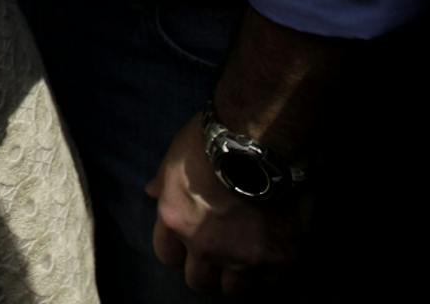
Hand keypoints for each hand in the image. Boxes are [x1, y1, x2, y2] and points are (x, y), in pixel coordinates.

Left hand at [147, 113, 301, 295]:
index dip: (178, 250)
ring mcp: (242, 255)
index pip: (167, 256)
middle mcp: (205, 246)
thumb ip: (165, 182)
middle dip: (207, 269)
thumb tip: (151, 192)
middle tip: (221, 253)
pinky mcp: (278, 257)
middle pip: (199, 281)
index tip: (190, 242)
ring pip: (235, 288)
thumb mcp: (176, 156)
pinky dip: (271, 270)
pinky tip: (273, 252)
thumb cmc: (213, 140)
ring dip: (238, 275)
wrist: (261, 140)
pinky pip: (271, 280)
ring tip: (247, 257)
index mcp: (176, 221)